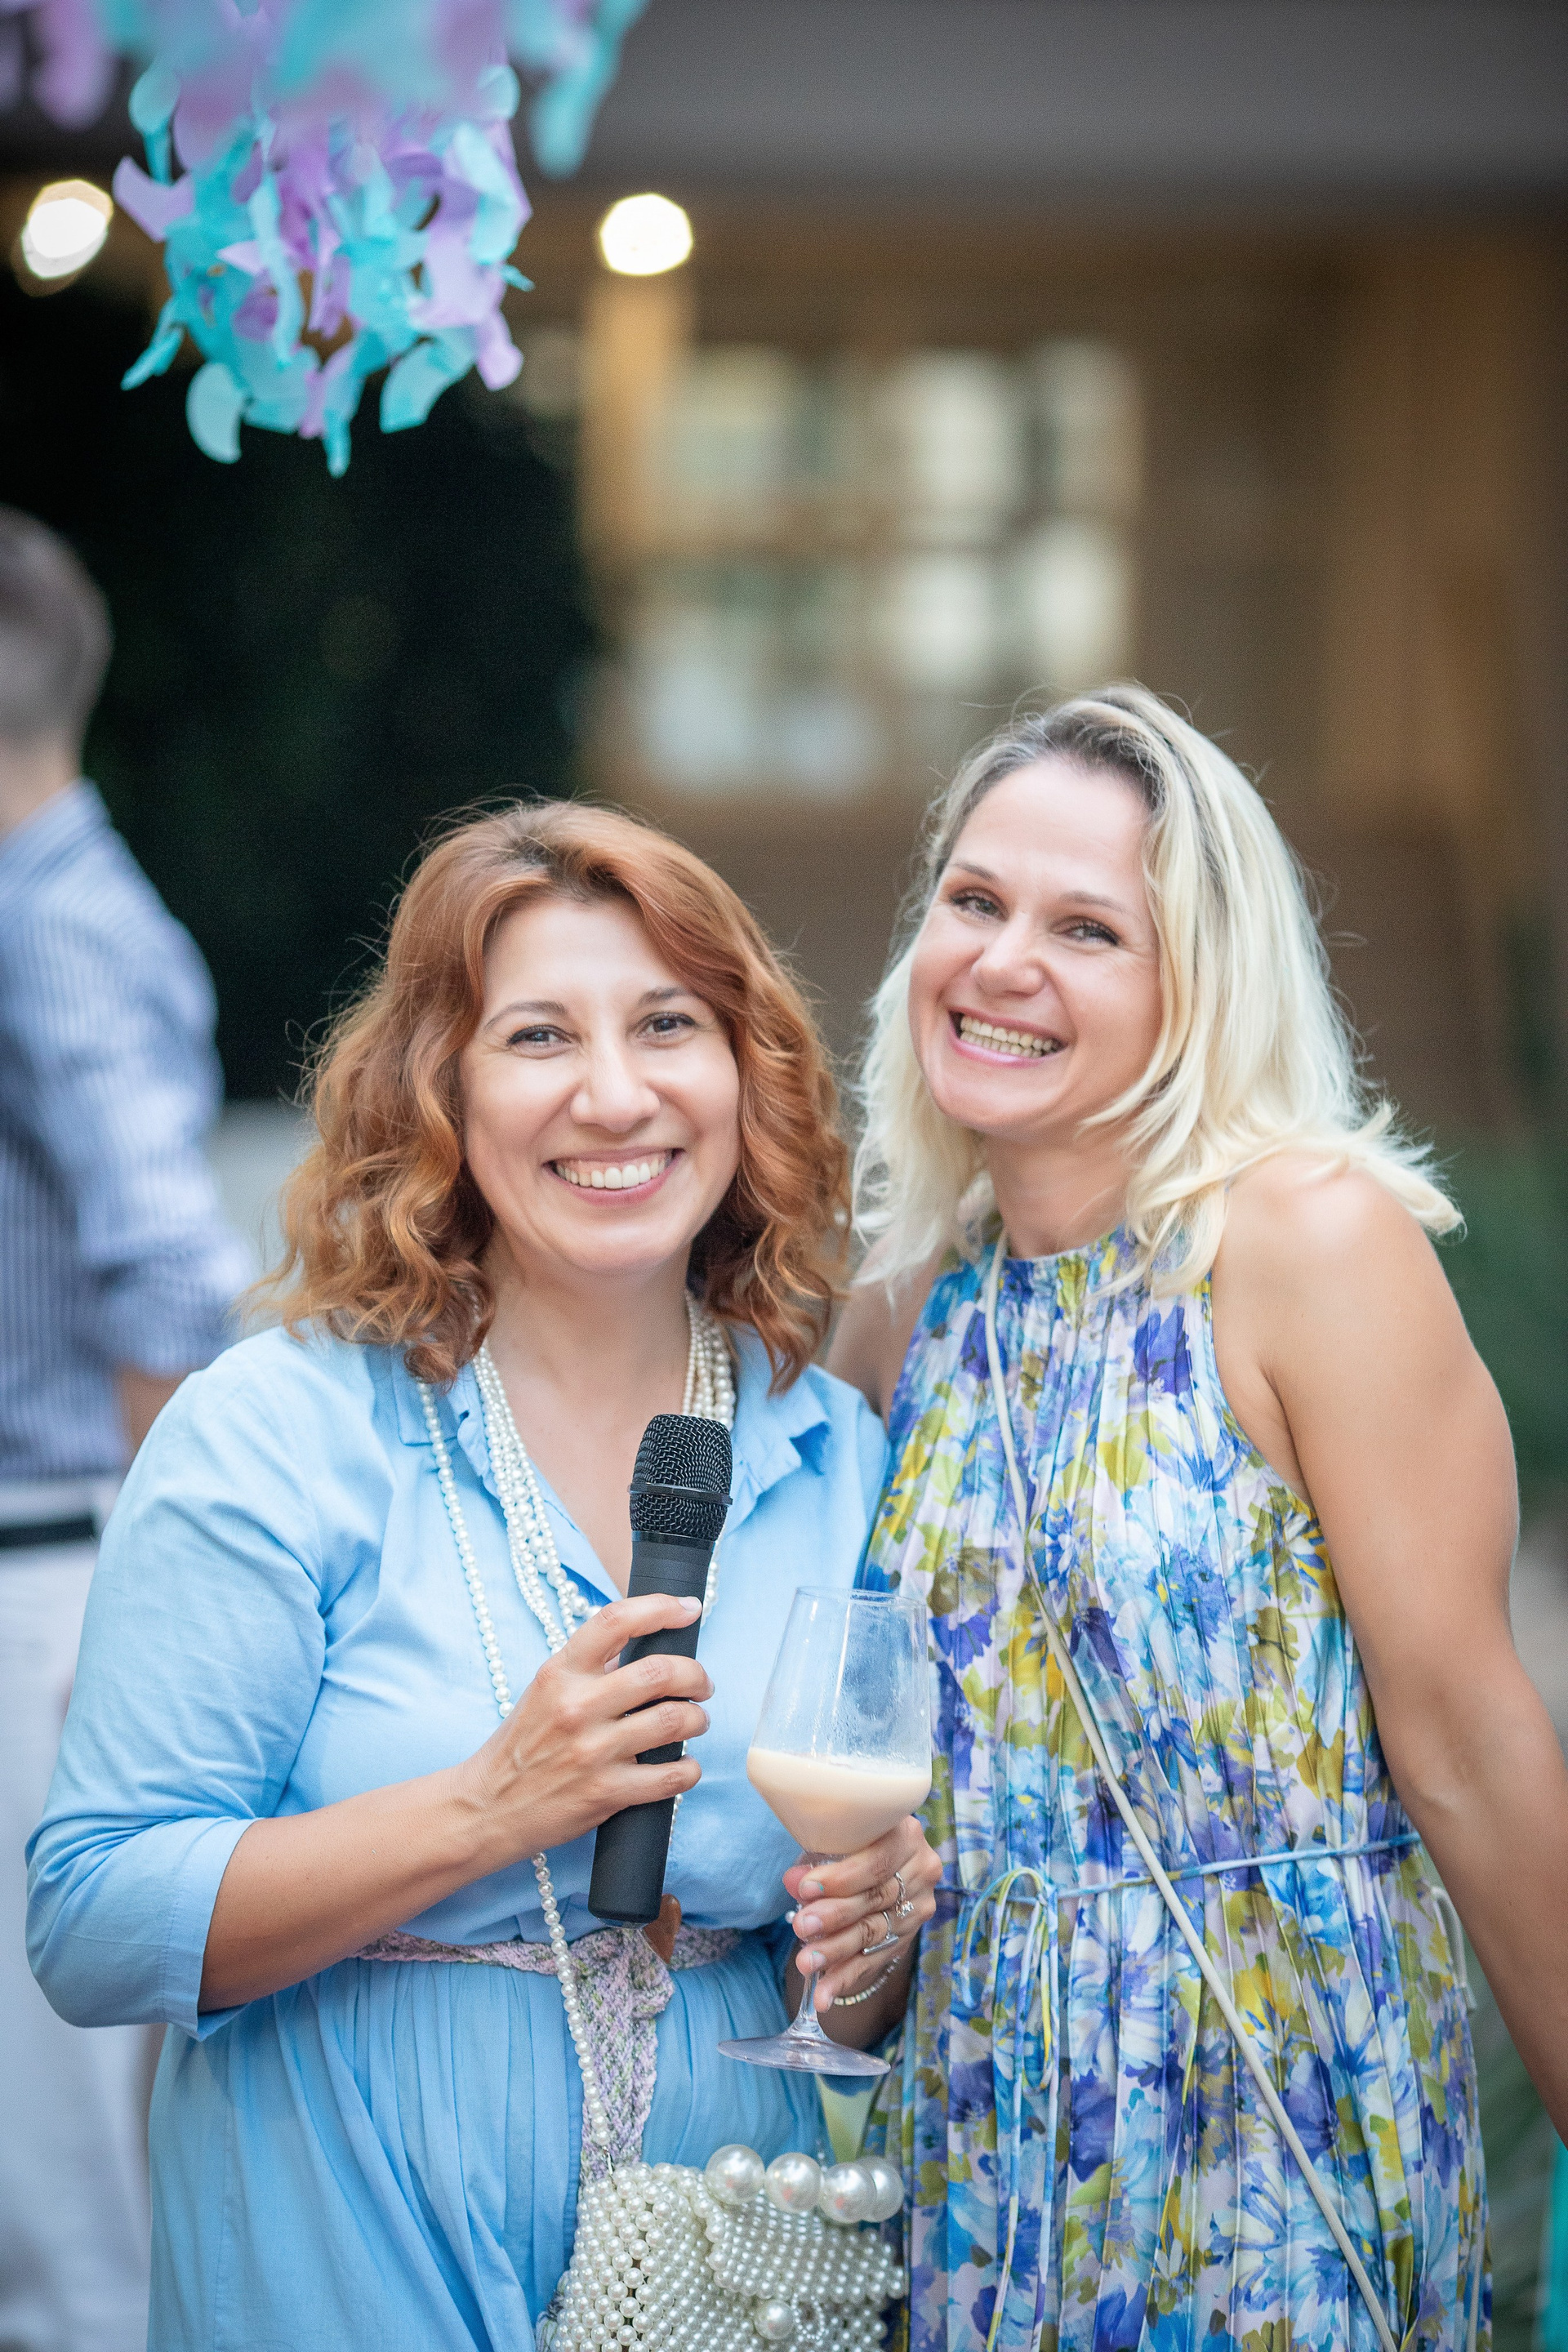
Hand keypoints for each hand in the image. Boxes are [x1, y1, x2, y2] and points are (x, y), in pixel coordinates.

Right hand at [460, 1593, 711, 1866]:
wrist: (487, 1807)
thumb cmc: (522, 1745)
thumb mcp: (545, 1690)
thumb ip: (589, 1665)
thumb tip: (643, 1638)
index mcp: (561, 1672)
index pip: (617, 1620)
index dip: (662, 1607)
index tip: (689, 1608)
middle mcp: (577, 1706)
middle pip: (661, 1672)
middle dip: (697, 1676)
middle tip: (702, 1685)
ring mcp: (593, 1751)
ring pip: (674, 1721)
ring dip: (697, 1720)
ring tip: (695, 1722)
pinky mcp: (606, 1793)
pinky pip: (671, 1776)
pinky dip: (689, 1769)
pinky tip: (685, 1766)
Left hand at [783, 1816, 940, 2008]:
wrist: (876, 1864)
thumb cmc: (850, 1845)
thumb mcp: (834, 1843)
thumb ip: (816, 1860)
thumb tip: (792, 1880)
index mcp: (906, 1834)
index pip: (877, 1860)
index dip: (842, 1877)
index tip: (805, 1888)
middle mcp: (921, 1870)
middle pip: (876, 1899)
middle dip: (835, 1916)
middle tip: (801, 1927)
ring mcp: (918, 1907)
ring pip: (874, 1932)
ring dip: (836, 1951)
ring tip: (805, 1963)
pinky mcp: (907, 1937)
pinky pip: (874, 1961)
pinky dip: (844, 1978)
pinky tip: (823, 1994)